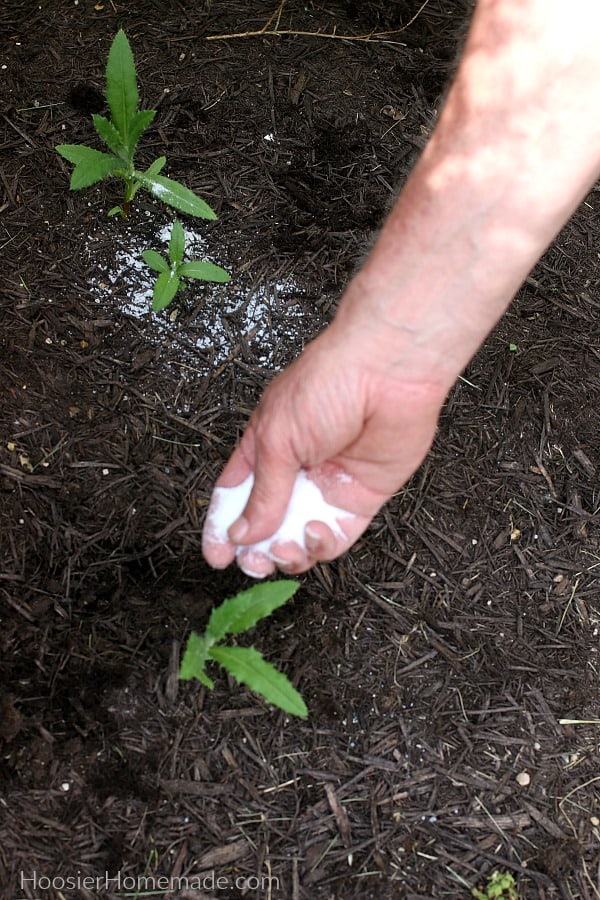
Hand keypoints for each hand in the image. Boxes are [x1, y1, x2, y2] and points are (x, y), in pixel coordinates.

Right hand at [202, 318, 445, 575]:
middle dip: (256, 550)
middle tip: (252, 563)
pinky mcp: (362, 497)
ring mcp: (328, 486)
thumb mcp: (277, 439)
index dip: (223, 527)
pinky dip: (322, 545)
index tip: (216, 555)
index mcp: (265, 448)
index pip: (236, 496)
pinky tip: (315, 532)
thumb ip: (263, 493)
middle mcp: (296, 470)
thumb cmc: (328, 384)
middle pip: (268, 524)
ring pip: (301, 538)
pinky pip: (338, 537)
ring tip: (284, 547)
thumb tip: (242, 534)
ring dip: (288, 553)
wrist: (388, 372)